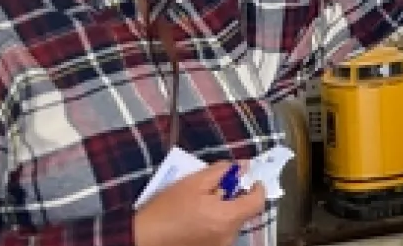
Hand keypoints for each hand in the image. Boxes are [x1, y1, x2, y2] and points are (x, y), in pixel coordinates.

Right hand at [134, 161, 267, 245]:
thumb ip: (222, 172)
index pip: (258, 203)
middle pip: (243, 213)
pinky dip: (214, 222)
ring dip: (223, 211)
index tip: (249, 180)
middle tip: (216, 188)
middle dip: (234, 198)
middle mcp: (229, 236)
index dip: (257, 188)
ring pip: (231, 223)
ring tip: (202, 203)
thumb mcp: (194, 182)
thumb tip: (244, 166)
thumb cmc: (168, 208)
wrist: (144, 237)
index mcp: (228, 218)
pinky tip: (196, 217)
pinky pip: (220, 233)